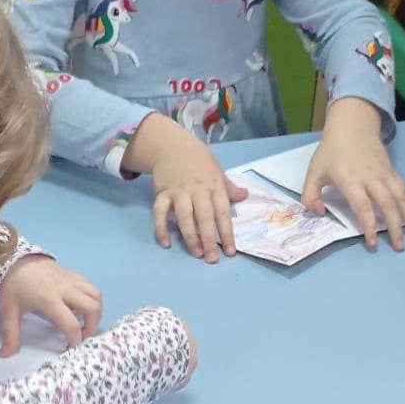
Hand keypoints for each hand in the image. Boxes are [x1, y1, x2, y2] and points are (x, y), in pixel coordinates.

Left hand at [0, 255, 102, 355]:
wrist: (12, 256)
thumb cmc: (11, 284)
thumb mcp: (8, 310)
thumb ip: (10, 334)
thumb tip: (5, 354)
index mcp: (49, 300)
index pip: (71, 324)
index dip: (75, 339)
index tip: (70, 347)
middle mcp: (65, 289)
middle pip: (93, 307)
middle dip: (92, 326)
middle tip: (81, 334)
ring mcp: (70, 279)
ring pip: (96, 294)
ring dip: (95, 311)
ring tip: (83, 320)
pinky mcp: (71, 273)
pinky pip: (89, 286)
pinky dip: (89, 298)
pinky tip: (77, 305)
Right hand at [129, 116, 246, 262]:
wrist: (172, 144)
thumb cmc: (198, 160)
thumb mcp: (217, 170)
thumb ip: (229, 187)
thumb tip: (244, 196)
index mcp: (214, 186)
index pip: (223, 213)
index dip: (227, 233)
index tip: (230, 251)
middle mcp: (197, 190)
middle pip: (205, 217)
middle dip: (209, 239)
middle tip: (212, 259)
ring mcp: (179, 192)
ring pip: (185, 216)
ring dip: (190, 236)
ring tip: (195, 253)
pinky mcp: (162, 193)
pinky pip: (160, 212)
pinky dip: (161, 228)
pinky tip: (165, 243)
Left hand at [305, 98, 404, 252]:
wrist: (352, 125)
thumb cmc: (331, 151)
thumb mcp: (314, 172)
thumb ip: (310, 195)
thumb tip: (319, 213)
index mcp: (351, 179)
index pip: (363, 206)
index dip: (369, 225)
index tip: (372, 243)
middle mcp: (371, 177)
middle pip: (387, 204)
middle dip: (395, 227)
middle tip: (399, 247)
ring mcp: (384, 173)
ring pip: (401, 197)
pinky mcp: (391, 171)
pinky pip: (403, 189)